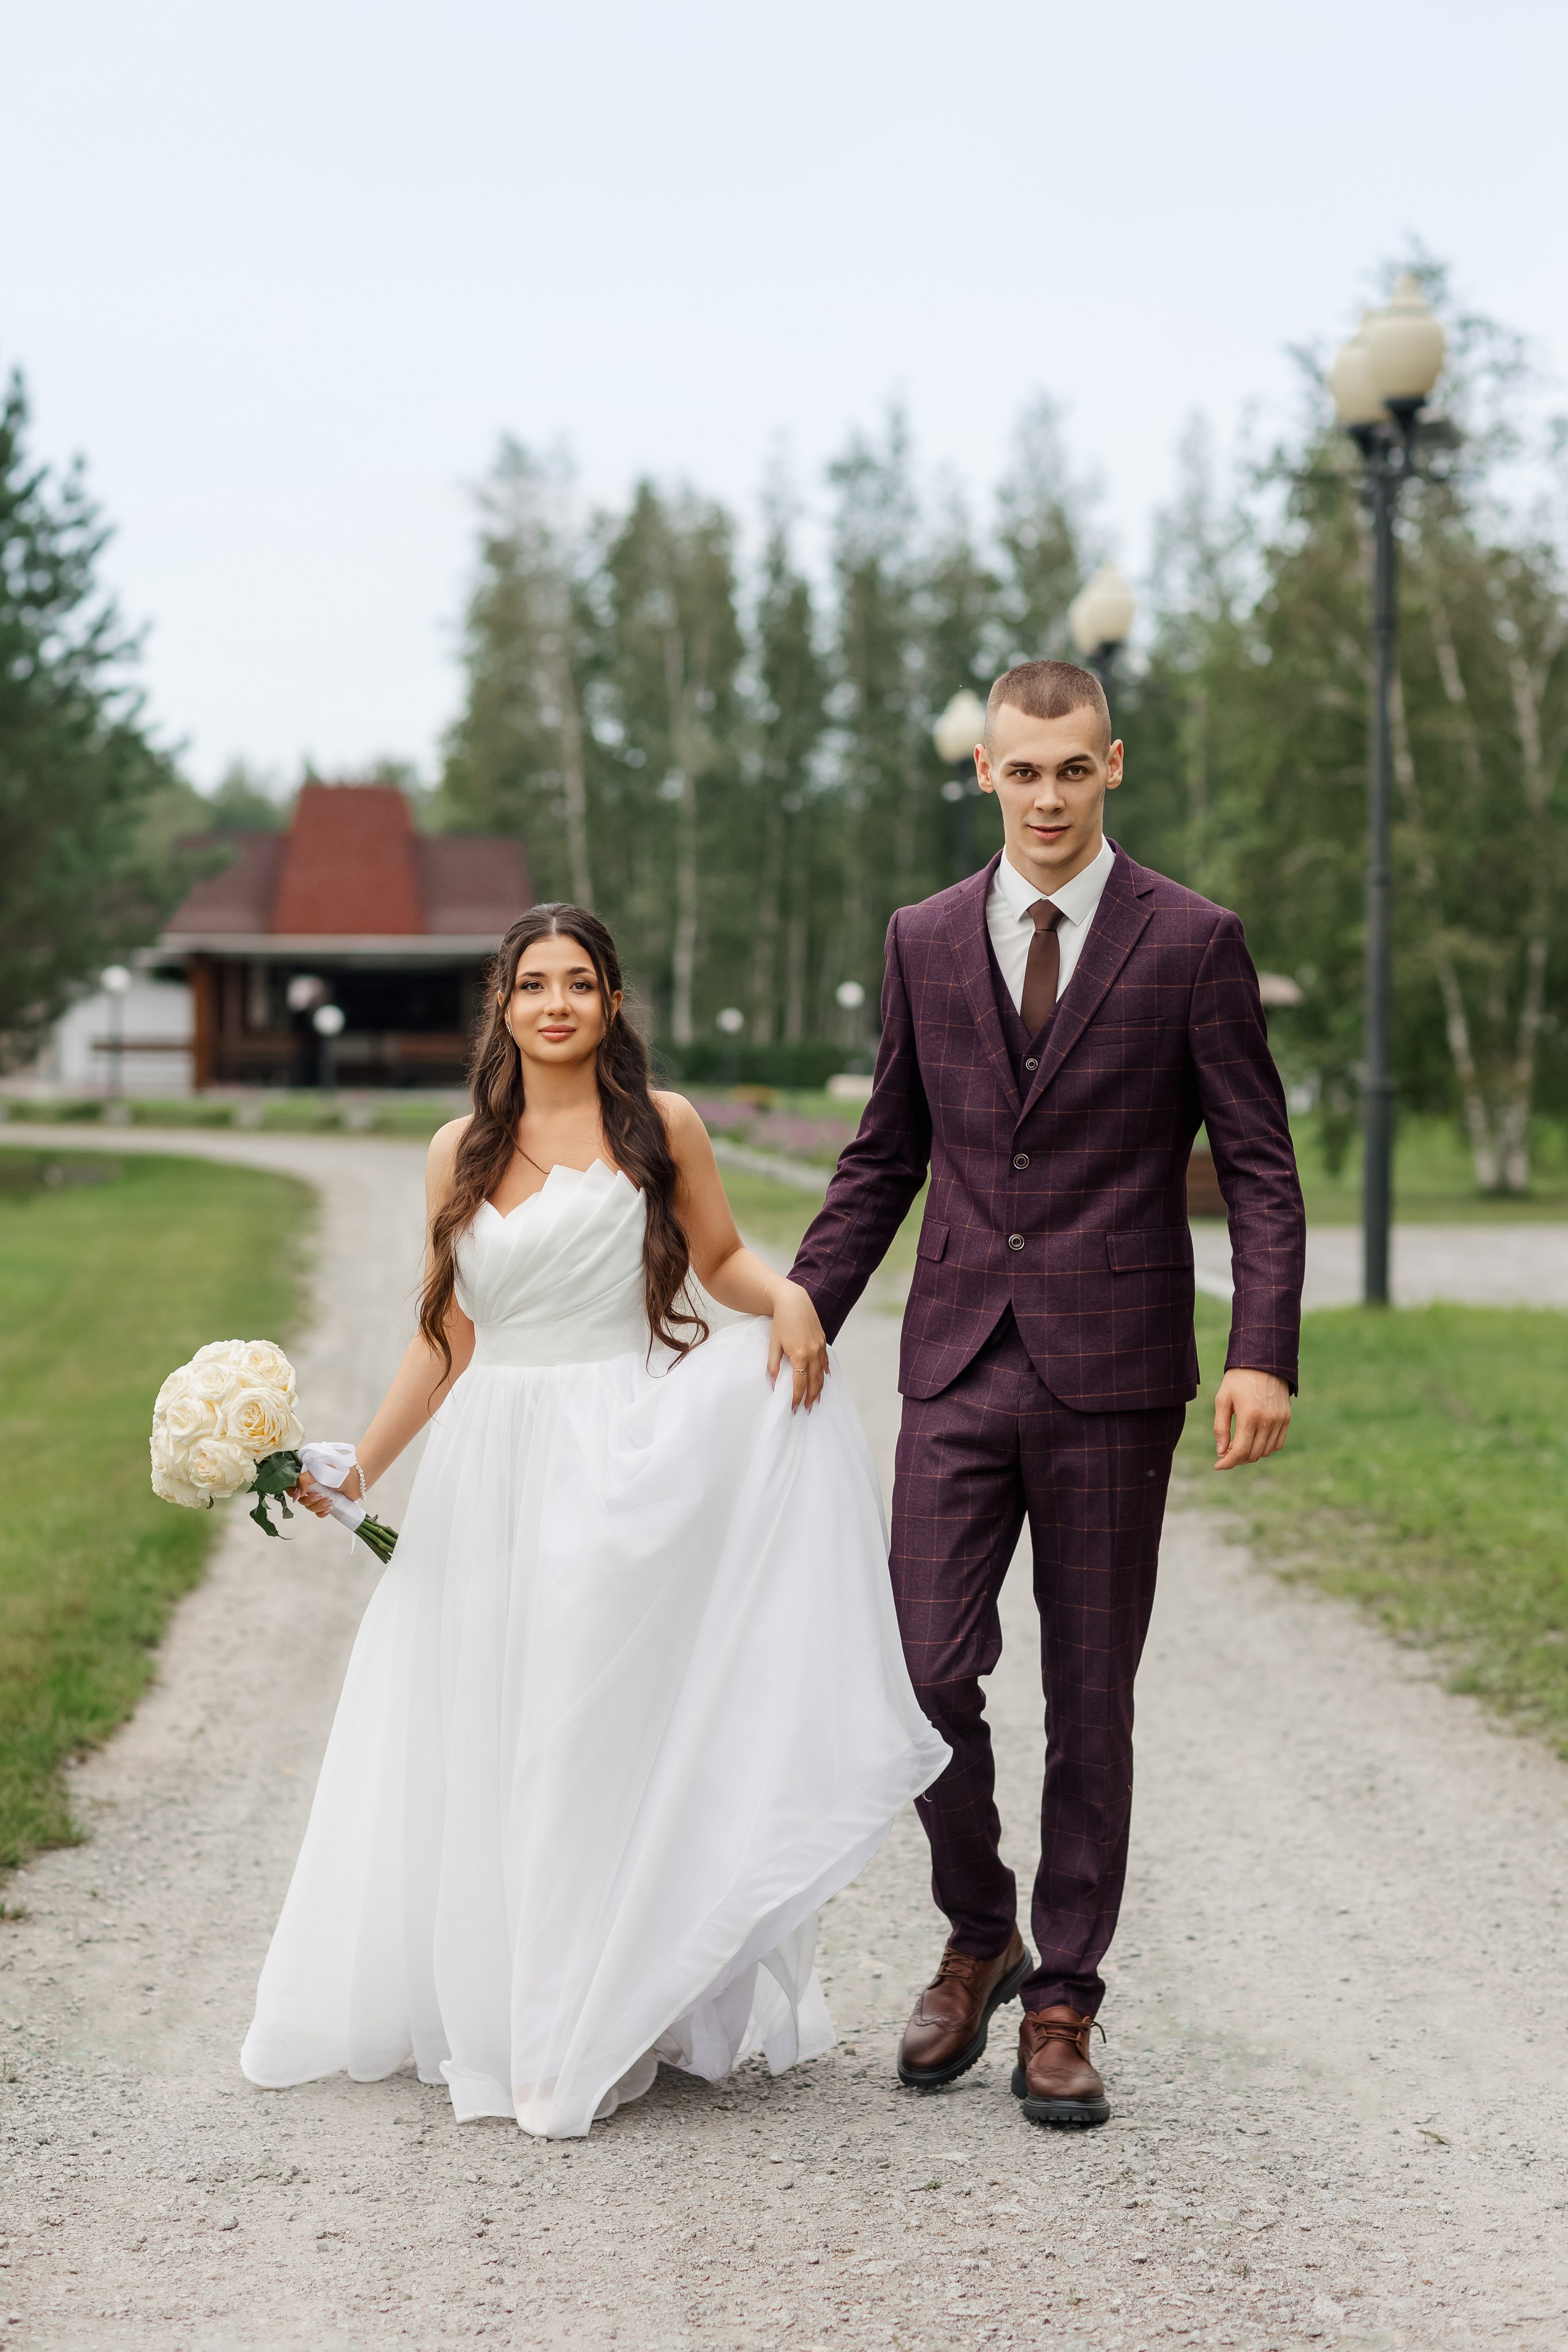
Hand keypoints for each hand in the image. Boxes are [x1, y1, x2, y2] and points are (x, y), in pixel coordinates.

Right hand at [289, 1468, 337, 1518]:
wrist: (357, 1479)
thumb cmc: (338, 1471)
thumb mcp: (318, 1471)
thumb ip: (303, 1480)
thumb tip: (296, 1496)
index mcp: (306, 1478)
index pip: (291, 1487)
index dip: (293, 1493)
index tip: (301, 1494)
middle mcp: (311, 1487)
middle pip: (301, 1501)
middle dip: (310, 1501)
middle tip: (321, 1495)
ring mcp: (319, 1496)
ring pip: (310, 1508)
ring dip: (319, 1506)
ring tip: (330, 1501)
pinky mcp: (327, 1504)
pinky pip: (318, 1513)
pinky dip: (323, 1512)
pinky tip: (330, 1508)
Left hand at [767, 1281, 829, 1412]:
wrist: (793, 1301)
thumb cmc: (780, 1322)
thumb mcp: (773, 1344)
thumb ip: (772, 1365)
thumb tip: (773, 1383)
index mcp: (799, 1355)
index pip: (799, 1383)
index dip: (796, 1397)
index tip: (793, 1408)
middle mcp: (813, 1353)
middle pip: (814, 1382)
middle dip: (810, 1398)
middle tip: (807, 1410)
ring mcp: (820, 1347)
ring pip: (822, 1374)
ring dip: (819, 1389)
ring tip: (816, 1400)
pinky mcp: (823, 1341)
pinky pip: (826, 1362)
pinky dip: (825, 1372)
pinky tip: (824, 1379)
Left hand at [1212, 1369, 1290, 1469]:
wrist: (1263, 1361)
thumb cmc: (1238, 1380)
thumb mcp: (1222, 1400)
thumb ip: (1221, 1428)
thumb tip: (1221, 1452)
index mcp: (1250, 1416)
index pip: (1241, 1451)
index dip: (1228, 1462)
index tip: (1217, 1466)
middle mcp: (1268, 1421)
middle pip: (1253, 1454)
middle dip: (1237, 1459)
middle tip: (1225, 1453)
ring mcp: (1279, 1420)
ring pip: (1266, 1451)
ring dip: (1250, 1454)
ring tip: (1237, 1445)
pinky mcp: (1286, 1418)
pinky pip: (1277, 1443)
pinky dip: (1265, 1448)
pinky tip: (1253, 1441)